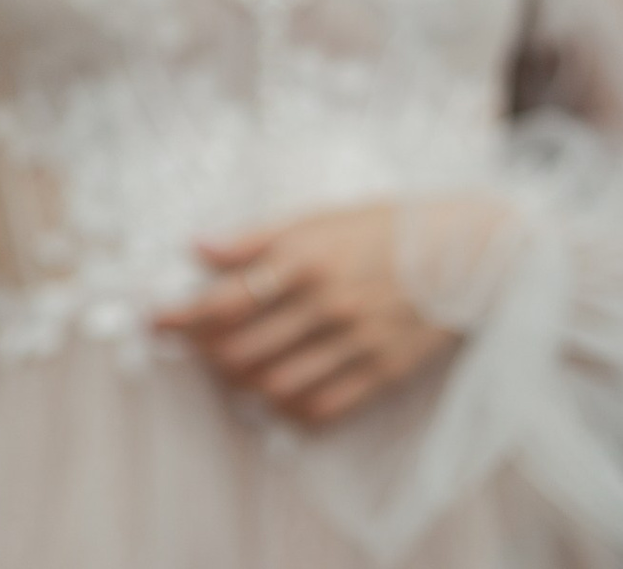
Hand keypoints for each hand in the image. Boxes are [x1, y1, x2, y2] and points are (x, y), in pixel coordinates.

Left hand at [153, 202, 463, 427]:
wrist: (469, 251)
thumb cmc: (386, 226)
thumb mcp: (320, 216)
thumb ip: (257, 237)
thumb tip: (198, 246)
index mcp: (307, 258)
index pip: (224, 299)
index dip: (180, 315)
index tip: (153, 319)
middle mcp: (327, 304)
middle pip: (241, 349)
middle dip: (205, 351)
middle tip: (193, 343)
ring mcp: (356, 342)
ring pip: (275, 384)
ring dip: (240, 382)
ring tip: (229, 367)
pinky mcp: (383, 371)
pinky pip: (322, 407)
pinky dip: (288, 408)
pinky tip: (276, 393)